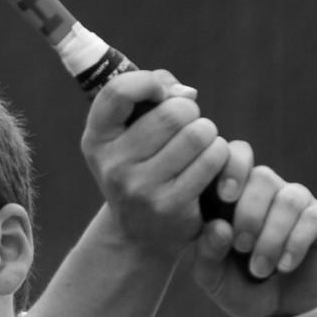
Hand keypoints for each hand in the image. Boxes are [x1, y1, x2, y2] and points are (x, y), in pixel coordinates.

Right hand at [80, 70, 228, 254]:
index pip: (118, 92)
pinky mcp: (171, 206)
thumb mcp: (127, 134)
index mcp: (97, 139)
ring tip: (198, 146)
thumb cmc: (140, 167)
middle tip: (188, 125)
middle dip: (189, 112)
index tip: (160, 93)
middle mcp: (114, 165)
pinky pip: (211, 161)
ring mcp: (141, 189)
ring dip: (208, 134)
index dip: (148, 83)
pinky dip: (219, 156)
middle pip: (173, 113)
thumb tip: (186, 93)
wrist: (140, 234)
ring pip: (198, 134)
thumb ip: (150, 97)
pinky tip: (208, 166)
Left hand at [191, 140, 316, 316]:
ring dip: (271, 236)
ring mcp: (296, 203)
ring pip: (288, 198)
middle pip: (261, 176)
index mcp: (231, 197)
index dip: (230, 168)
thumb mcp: (213, 280)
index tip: (224, 196)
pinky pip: (312, 217)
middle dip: (249, 213)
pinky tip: (285, 266)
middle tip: (240, 247)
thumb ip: (207, 255)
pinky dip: (295, 243)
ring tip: (260, 269)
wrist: (282, 310)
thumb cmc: (240, 287)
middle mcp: (265, 193)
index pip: (232, 158)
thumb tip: (218, 227)